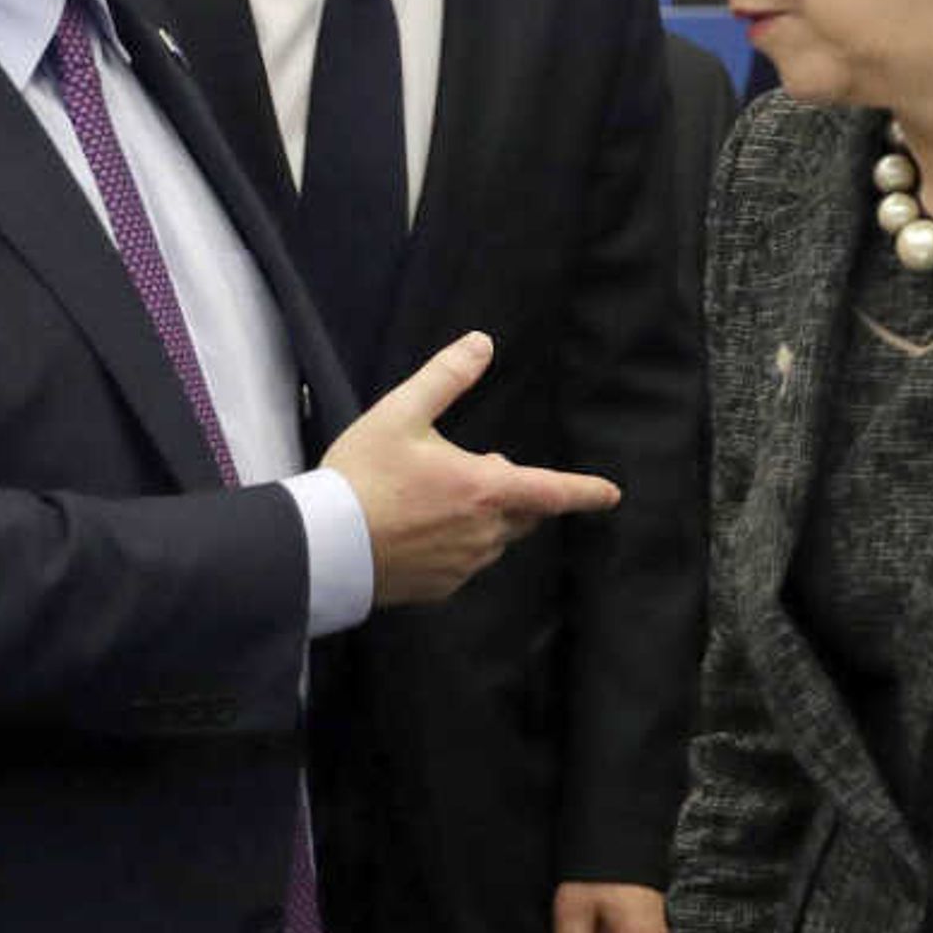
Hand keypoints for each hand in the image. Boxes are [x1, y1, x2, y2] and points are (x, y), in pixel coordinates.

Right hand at [323, 332, 622, 605]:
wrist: (321, 544)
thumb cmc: (361, 476)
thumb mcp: (400, 414)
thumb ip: (446, 377)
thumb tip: (482, 343)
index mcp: (487, 490)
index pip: (554, 492)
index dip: (586, 492)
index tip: (611, 495)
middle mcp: (486, 534)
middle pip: (521, 512)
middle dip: (508, 491)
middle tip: (461, 471)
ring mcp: (464, 565)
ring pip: (492, 539)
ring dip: (479, 518)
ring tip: (427, 500)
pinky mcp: (440, 588)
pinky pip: (463, 563)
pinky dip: (452, 545)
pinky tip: (414, 531)